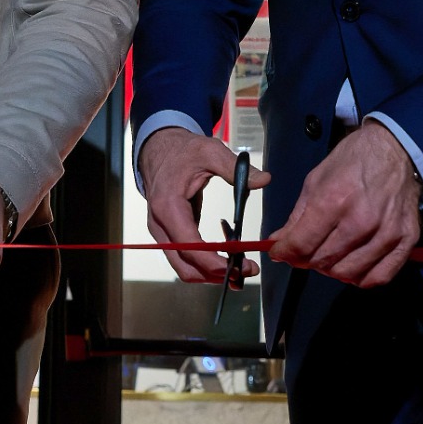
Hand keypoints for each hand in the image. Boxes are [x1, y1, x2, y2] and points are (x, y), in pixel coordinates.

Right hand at [140, 127, 272, 282]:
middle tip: (247, 271)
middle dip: (216, 275)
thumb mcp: (209, 151)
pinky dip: (205, 265)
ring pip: (184, 267)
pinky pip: (185, 258)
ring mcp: (162, 232)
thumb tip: (263, 179)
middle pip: (185, 266)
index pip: (188, 246)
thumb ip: (235, 168)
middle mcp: (160, 224)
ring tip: (242, 271)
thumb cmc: (183, 151)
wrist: (159, 149)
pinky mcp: (169, 234)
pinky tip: (227, 261)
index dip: (213, 262)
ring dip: (211, 274)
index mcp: (168, 206)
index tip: (240, 266)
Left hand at [269, 120, 419, 288]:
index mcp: (334, 200)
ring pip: (347, 273)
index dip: (284, 252)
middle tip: (306, 251)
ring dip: (331, 269)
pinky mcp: (406, 240)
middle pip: (322, 262)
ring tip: (329, 255)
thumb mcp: (315, 180)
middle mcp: (361, 221)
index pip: (301, 245)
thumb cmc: (353, 161)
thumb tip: (279, 243)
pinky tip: (353, 265)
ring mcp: (386, 233)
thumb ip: (297, 217)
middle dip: (306, 259)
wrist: (395, 150)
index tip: (280, 252)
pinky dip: (361, 277)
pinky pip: (378, 277)